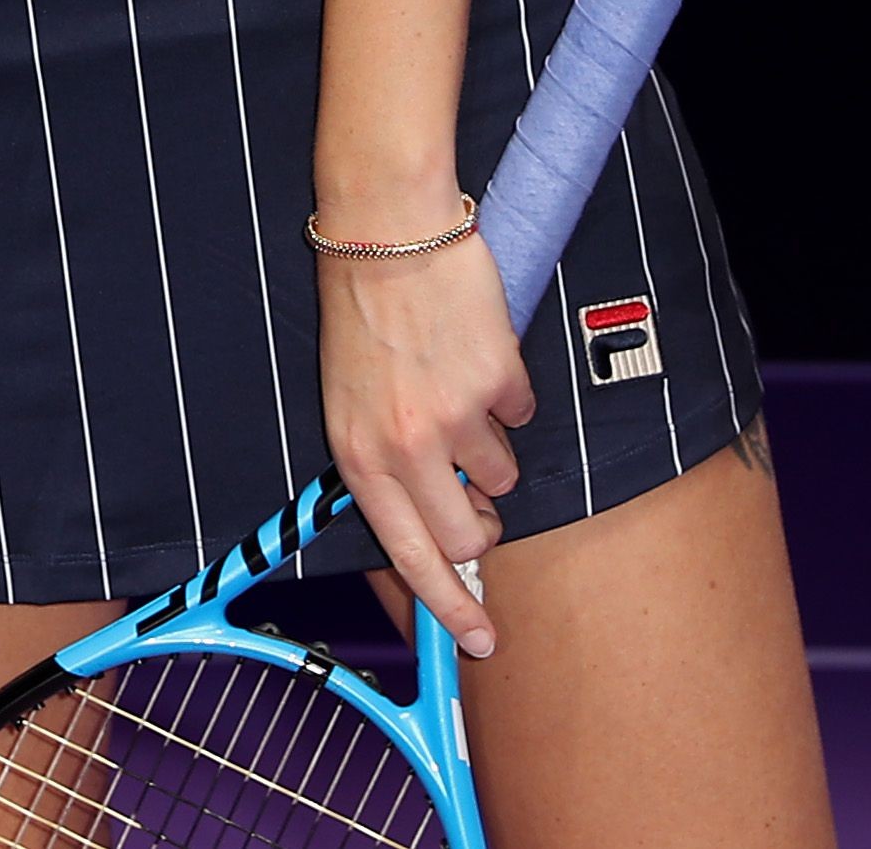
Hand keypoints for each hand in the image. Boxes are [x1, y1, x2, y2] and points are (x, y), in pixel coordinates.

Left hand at [314, 234, 531, 656]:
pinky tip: (473, 354)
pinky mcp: (497, 382)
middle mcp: (403, 447)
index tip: (481, 638)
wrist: (385, 231)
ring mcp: (454, 417)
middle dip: (485, 524)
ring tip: (455, 388)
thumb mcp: (349, 401)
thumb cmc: (362, 313)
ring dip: (490, 443)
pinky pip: (521, 414)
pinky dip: (506, 393)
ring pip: (502, 475)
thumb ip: (386, 462)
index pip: (408, 556)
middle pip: (470, 535)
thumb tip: (437, 518)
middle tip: (480, 494)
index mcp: (357, 456)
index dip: (449, 606)